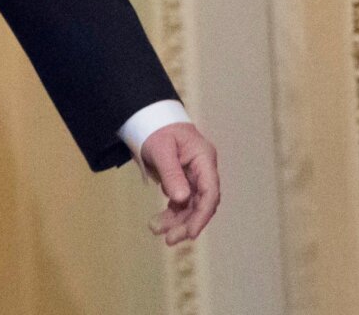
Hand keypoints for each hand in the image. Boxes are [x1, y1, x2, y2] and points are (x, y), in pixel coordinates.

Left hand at [141, 121, 219, 244]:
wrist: (149, 119)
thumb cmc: (156, 129)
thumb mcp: (160, 149)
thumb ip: (171, 173)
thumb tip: (181, 199)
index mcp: (204, 158)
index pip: (210, 192)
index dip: (202, 215)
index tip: (190, 232)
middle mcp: (203, 169)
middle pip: (201, 203)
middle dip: (187, 223)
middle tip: (169, 240)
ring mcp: (194, 176)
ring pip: (190, 205)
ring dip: (176, 220)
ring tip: (156, 230)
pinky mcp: (183, 181)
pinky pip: (181, 202)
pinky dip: (171, 213)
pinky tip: (159, 224)